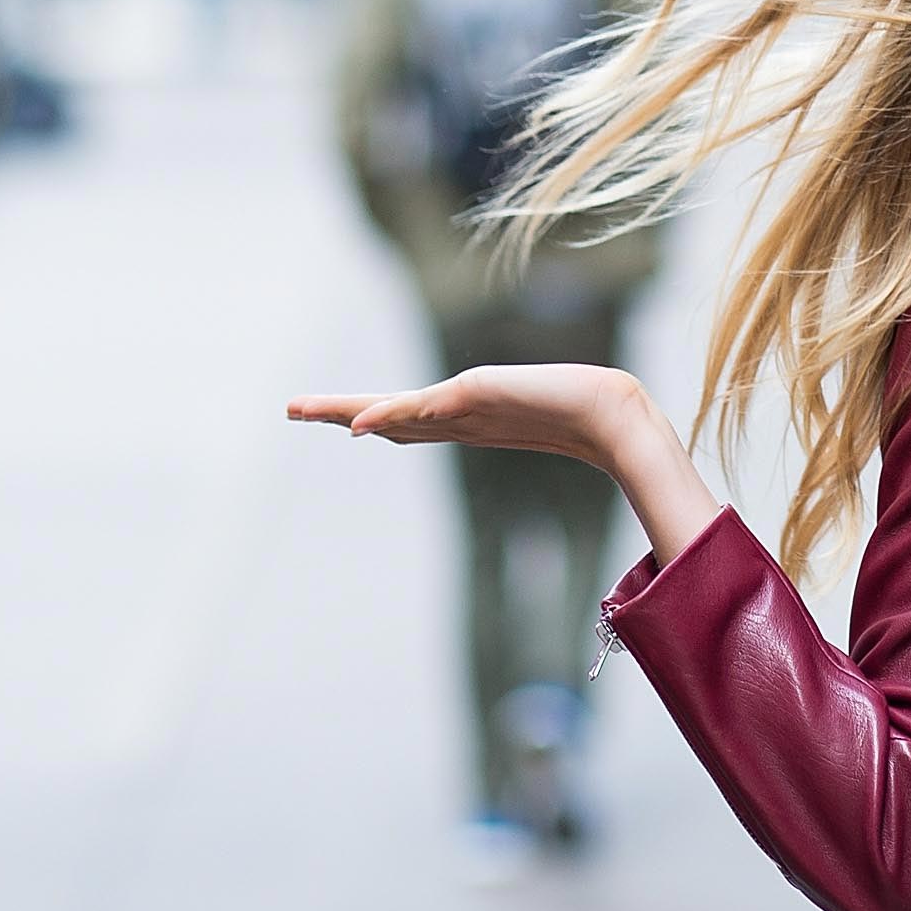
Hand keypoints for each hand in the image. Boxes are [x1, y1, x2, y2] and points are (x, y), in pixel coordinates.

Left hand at [288, 365, 724, 564]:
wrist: (619, 412)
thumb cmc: (599, 434)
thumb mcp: (557, 457)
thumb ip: (557, 487)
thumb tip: (569, 517)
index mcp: (472, 423)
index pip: (406, 420)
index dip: (372, 418)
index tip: (341, 424)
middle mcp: (460, 409)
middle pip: (385, 410)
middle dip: (336, 408)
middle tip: (291, 408)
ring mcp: (466, 400)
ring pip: (392, 406)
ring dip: (346, 408)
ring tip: (304, 410)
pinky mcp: (477, 392)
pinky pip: (421, 408)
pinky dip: (387, 415)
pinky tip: (357, 427)